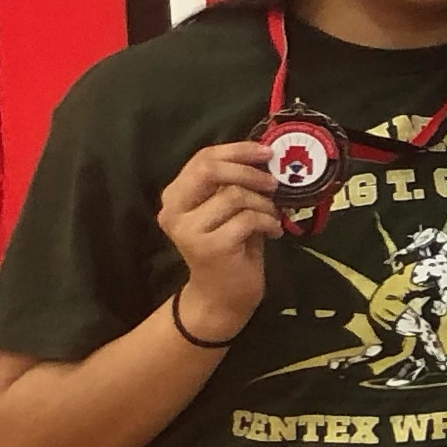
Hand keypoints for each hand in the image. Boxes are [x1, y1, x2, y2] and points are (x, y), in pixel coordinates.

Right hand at [156, 141, 281, 341]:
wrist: (222, 296)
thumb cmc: (230, 248)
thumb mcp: (228, 209)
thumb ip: (233, 183)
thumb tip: (263, 154)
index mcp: (175, 196)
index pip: (203, 158)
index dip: (238, 150)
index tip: (267, 152)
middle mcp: (173, 211)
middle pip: (211, 170)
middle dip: (249, 172)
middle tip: (273, 184)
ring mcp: (189, 230)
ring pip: (234, 195)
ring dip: (264, 204)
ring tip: (271, 217)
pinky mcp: (209, 247)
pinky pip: (247, 219)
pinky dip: (268, 222)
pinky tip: (272, 233)